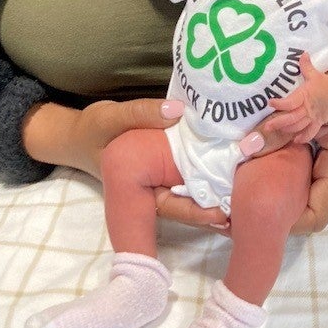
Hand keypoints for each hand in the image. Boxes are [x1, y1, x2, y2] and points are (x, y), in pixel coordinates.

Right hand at [22, 97, 228, 228]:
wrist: (81, 136)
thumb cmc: (95, 129)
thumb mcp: (112, 117)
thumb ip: (142, 114)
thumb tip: (178, 111)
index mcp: (137, 188)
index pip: (171, 206)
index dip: (197, 212)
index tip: (222, 215)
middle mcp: (152, 191)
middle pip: (187, 205)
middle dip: (214, 209)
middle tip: (244, 208)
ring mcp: (160, 183)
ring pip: (192, 194)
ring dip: (216, 195)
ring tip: (246, 195)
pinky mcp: (168, 171)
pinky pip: (190, 178)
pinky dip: (209, 176)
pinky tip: (233, 172)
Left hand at [265, 52, 327, 142]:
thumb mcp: (316, 74)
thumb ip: (306, 65)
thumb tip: (302, 53)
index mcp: (306, 95)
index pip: (291, 102)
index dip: (280, 103)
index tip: (270, 102)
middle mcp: (308, 108)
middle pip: (292, 118)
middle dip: (279, 123)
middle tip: (267, 127)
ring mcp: (313, 117)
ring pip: (299, 127)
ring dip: (288, 130)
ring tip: (277, 131)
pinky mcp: (318, 123)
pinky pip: (310, 132)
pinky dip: (303, 137)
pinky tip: (295, 140)